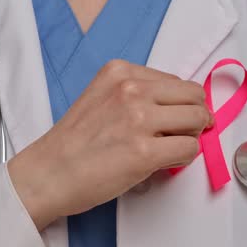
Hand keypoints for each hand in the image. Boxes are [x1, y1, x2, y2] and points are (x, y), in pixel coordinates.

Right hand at [8, 60, 212, 230]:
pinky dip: (185, 157)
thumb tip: (176, 108)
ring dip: (191, 136)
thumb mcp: (101, 99)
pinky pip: (190, 148)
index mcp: (120, 72)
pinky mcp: (145, 151)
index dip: (179, 103)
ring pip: (197, 119)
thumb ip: (135, 96)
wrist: (48, 174)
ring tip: (170, 150)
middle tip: (182, 134)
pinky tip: (165, 163)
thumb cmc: (71, 144)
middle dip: (194, 116)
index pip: (175, 81)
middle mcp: (131, 89)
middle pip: (193, 96)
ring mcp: (139, 119)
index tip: (173, 119)